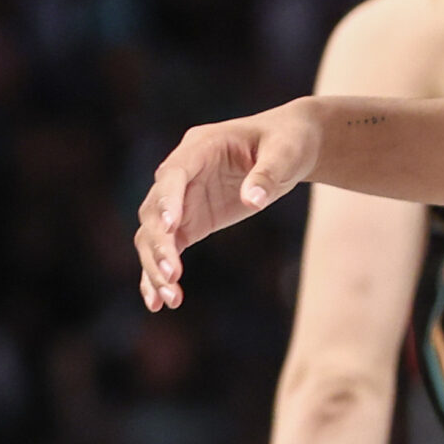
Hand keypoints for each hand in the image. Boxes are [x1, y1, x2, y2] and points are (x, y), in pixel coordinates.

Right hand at [135, 98, 325, 309]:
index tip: (171, 227)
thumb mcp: (287, 152)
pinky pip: (167, 249)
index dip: (168, 199)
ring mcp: (183, 199)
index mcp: (201, 146)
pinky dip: (158, 274)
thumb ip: (269, 173)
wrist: (291, 147)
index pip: (174, 174)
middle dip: (158, 243)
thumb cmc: (288, 141)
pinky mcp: (190, 222)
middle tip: (171, 274)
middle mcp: (183, 173)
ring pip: (153, 234)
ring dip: (154, 265)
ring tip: (167, 298)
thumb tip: (253, 201)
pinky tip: (159, 302)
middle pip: (154, 209)